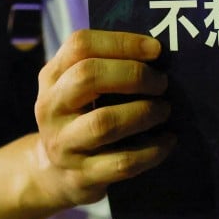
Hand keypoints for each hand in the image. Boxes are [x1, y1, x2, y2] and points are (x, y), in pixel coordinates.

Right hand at [33, 29, 172, 206]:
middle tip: (161, 82)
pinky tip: (168, 140)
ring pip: (104, 122)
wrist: (55, 174)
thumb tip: (158, 52)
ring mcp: (63, 145)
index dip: (122, 42)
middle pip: (88, 76)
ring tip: (164, 110)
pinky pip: (122, 162)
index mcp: (52, 77)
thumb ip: (106, 66)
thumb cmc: (81, 118)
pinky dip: (153, 150)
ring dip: (144, 112)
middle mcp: (50, 108)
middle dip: (134, 75)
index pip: (80, 45)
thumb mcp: (79, 89)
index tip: (156, 49)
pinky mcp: (82, 176)